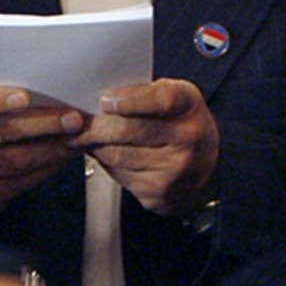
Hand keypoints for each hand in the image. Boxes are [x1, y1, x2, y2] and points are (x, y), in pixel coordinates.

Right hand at [0, 83, 85, 219]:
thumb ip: (4, 97)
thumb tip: (53, 89)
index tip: (24, 97)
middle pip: (4, 134)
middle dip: (44, 125)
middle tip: (74, 118)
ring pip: (19, 160)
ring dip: (55, 147)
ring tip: (79, 136)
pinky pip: (24, 180)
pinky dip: (51, 165)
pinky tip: (66, 154)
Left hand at [76, 79, 219, 215]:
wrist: (210, 168)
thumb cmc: (184, 124)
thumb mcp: (175, 97)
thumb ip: (143, 92)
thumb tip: (100, 99)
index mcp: (189, 105)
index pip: (161, 99)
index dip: (129, 100)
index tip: (105, 100)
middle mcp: (187, 138)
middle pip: (128, 131)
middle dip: (94, 126)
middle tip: (75, 122)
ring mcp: (174, 169)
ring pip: (116, 155)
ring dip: (95, 145)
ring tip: (85, 136)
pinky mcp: (159, 193)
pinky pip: (118, 175)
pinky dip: (106, 163)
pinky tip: (105, 153)